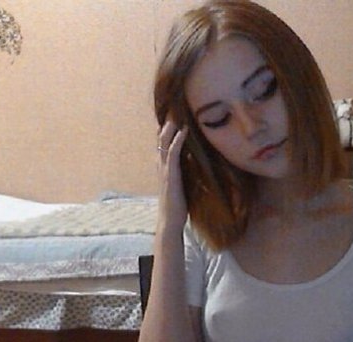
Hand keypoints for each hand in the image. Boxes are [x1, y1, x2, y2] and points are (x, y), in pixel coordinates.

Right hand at [156, 116, 188, 230]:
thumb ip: (183, 176)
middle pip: (160, 141)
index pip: (163, 147)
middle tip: (172, 110)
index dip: (166, 133)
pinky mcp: (170, 174)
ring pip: (164, 143)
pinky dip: (177, 140)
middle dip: (166, 126)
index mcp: (164, 170)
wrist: (170, 220)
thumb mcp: (181, 187)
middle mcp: (161, 167)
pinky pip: (172, 152)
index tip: (172, 119)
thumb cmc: (177, 207)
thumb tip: (192, 168)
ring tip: (176, 114)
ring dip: (170, 128)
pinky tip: (183, 130)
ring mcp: (164, 170)